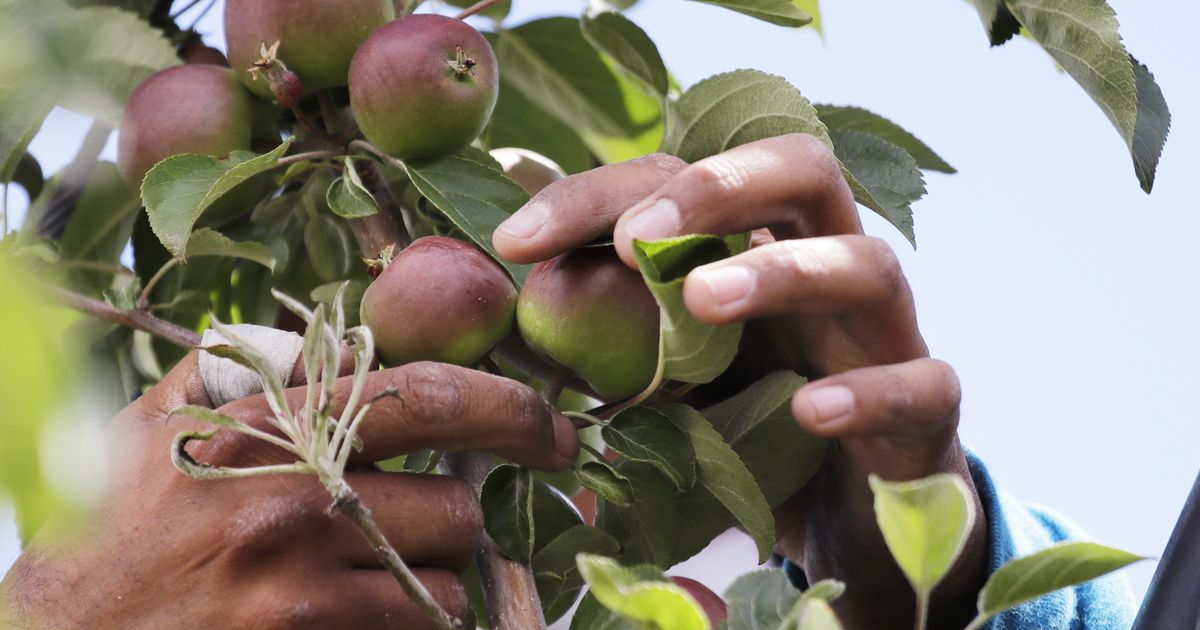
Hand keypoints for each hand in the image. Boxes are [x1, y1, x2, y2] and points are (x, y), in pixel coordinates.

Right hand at [1, 352, 578, 628]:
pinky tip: (352, 611)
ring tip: (367, 570)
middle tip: (445, 512)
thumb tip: (304, 337)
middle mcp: (296, 503)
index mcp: (266, 431)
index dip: (507, 407)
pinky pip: (411, 629)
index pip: (421, 397)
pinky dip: (403, 619)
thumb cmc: (103, 534)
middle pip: (454, 504)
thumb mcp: (146, 428)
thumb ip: (230, 370)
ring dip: (427, 574)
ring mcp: (304, 585)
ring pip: (442, 579)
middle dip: (458, 512)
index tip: (554, 426)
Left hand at [493, 134, 985, 627]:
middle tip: (634, 242)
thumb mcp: (667, 367)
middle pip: (803, 171)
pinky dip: (868, 392)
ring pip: (867, 265)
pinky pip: (920, 383)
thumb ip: (610, 323)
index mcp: (757, 241)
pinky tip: (812, 411)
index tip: (514, 242)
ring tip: (703, 302)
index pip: (683, 176)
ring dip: (781, 273)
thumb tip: (509, 281)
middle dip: (717, 189)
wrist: (846, 511)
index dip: (596, 196)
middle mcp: (826, 265)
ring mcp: (884, 332)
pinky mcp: (928, 407)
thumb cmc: (749, 421)